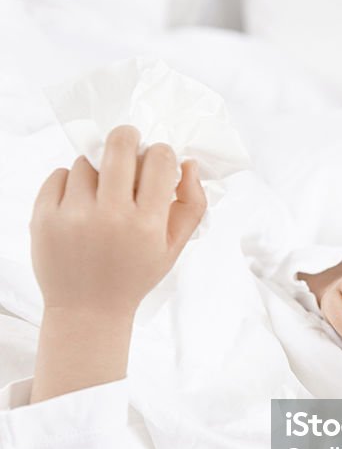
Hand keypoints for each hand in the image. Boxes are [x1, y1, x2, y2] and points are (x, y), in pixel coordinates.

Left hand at [29, 125, 207, 318]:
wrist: (87, 310)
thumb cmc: (135, 275)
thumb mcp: (174, 247)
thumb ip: (191, 204)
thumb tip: (187, 162)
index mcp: (147, 224)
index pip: (159, 159)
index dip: (160, 154)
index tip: (155, 163)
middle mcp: (110, 217)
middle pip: (119, 145)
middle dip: (127, 138)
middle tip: (127, 146)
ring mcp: (73, 216)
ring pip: (86, 162)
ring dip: (96, 170)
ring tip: (100, 196)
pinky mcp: (43, 217)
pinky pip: (58, 175)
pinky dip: (69, 183)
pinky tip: (79, 205)